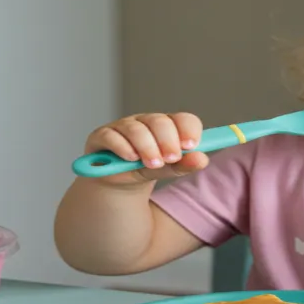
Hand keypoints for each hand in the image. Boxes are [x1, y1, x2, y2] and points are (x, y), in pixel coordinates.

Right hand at [84, 112, 208, 185]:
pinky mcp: (102, 136)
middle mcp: (145, 122)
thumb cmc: (145, 170)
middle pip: (160, 122)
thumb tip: (202, 159)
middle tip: (172, 158)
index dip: (188, 130)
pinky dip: (123, 147)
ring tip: (153, 164)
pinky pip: (111, 136)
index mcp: (167, 126)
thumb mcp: (167, 170)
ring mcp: (122, 127)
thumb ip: (183, 165)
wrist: (117, 185)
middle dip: (168, 141)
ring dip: (147, 147)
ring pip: (136, 129)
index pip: (183, 119)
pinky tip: (130, 158)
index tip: (191, 146)